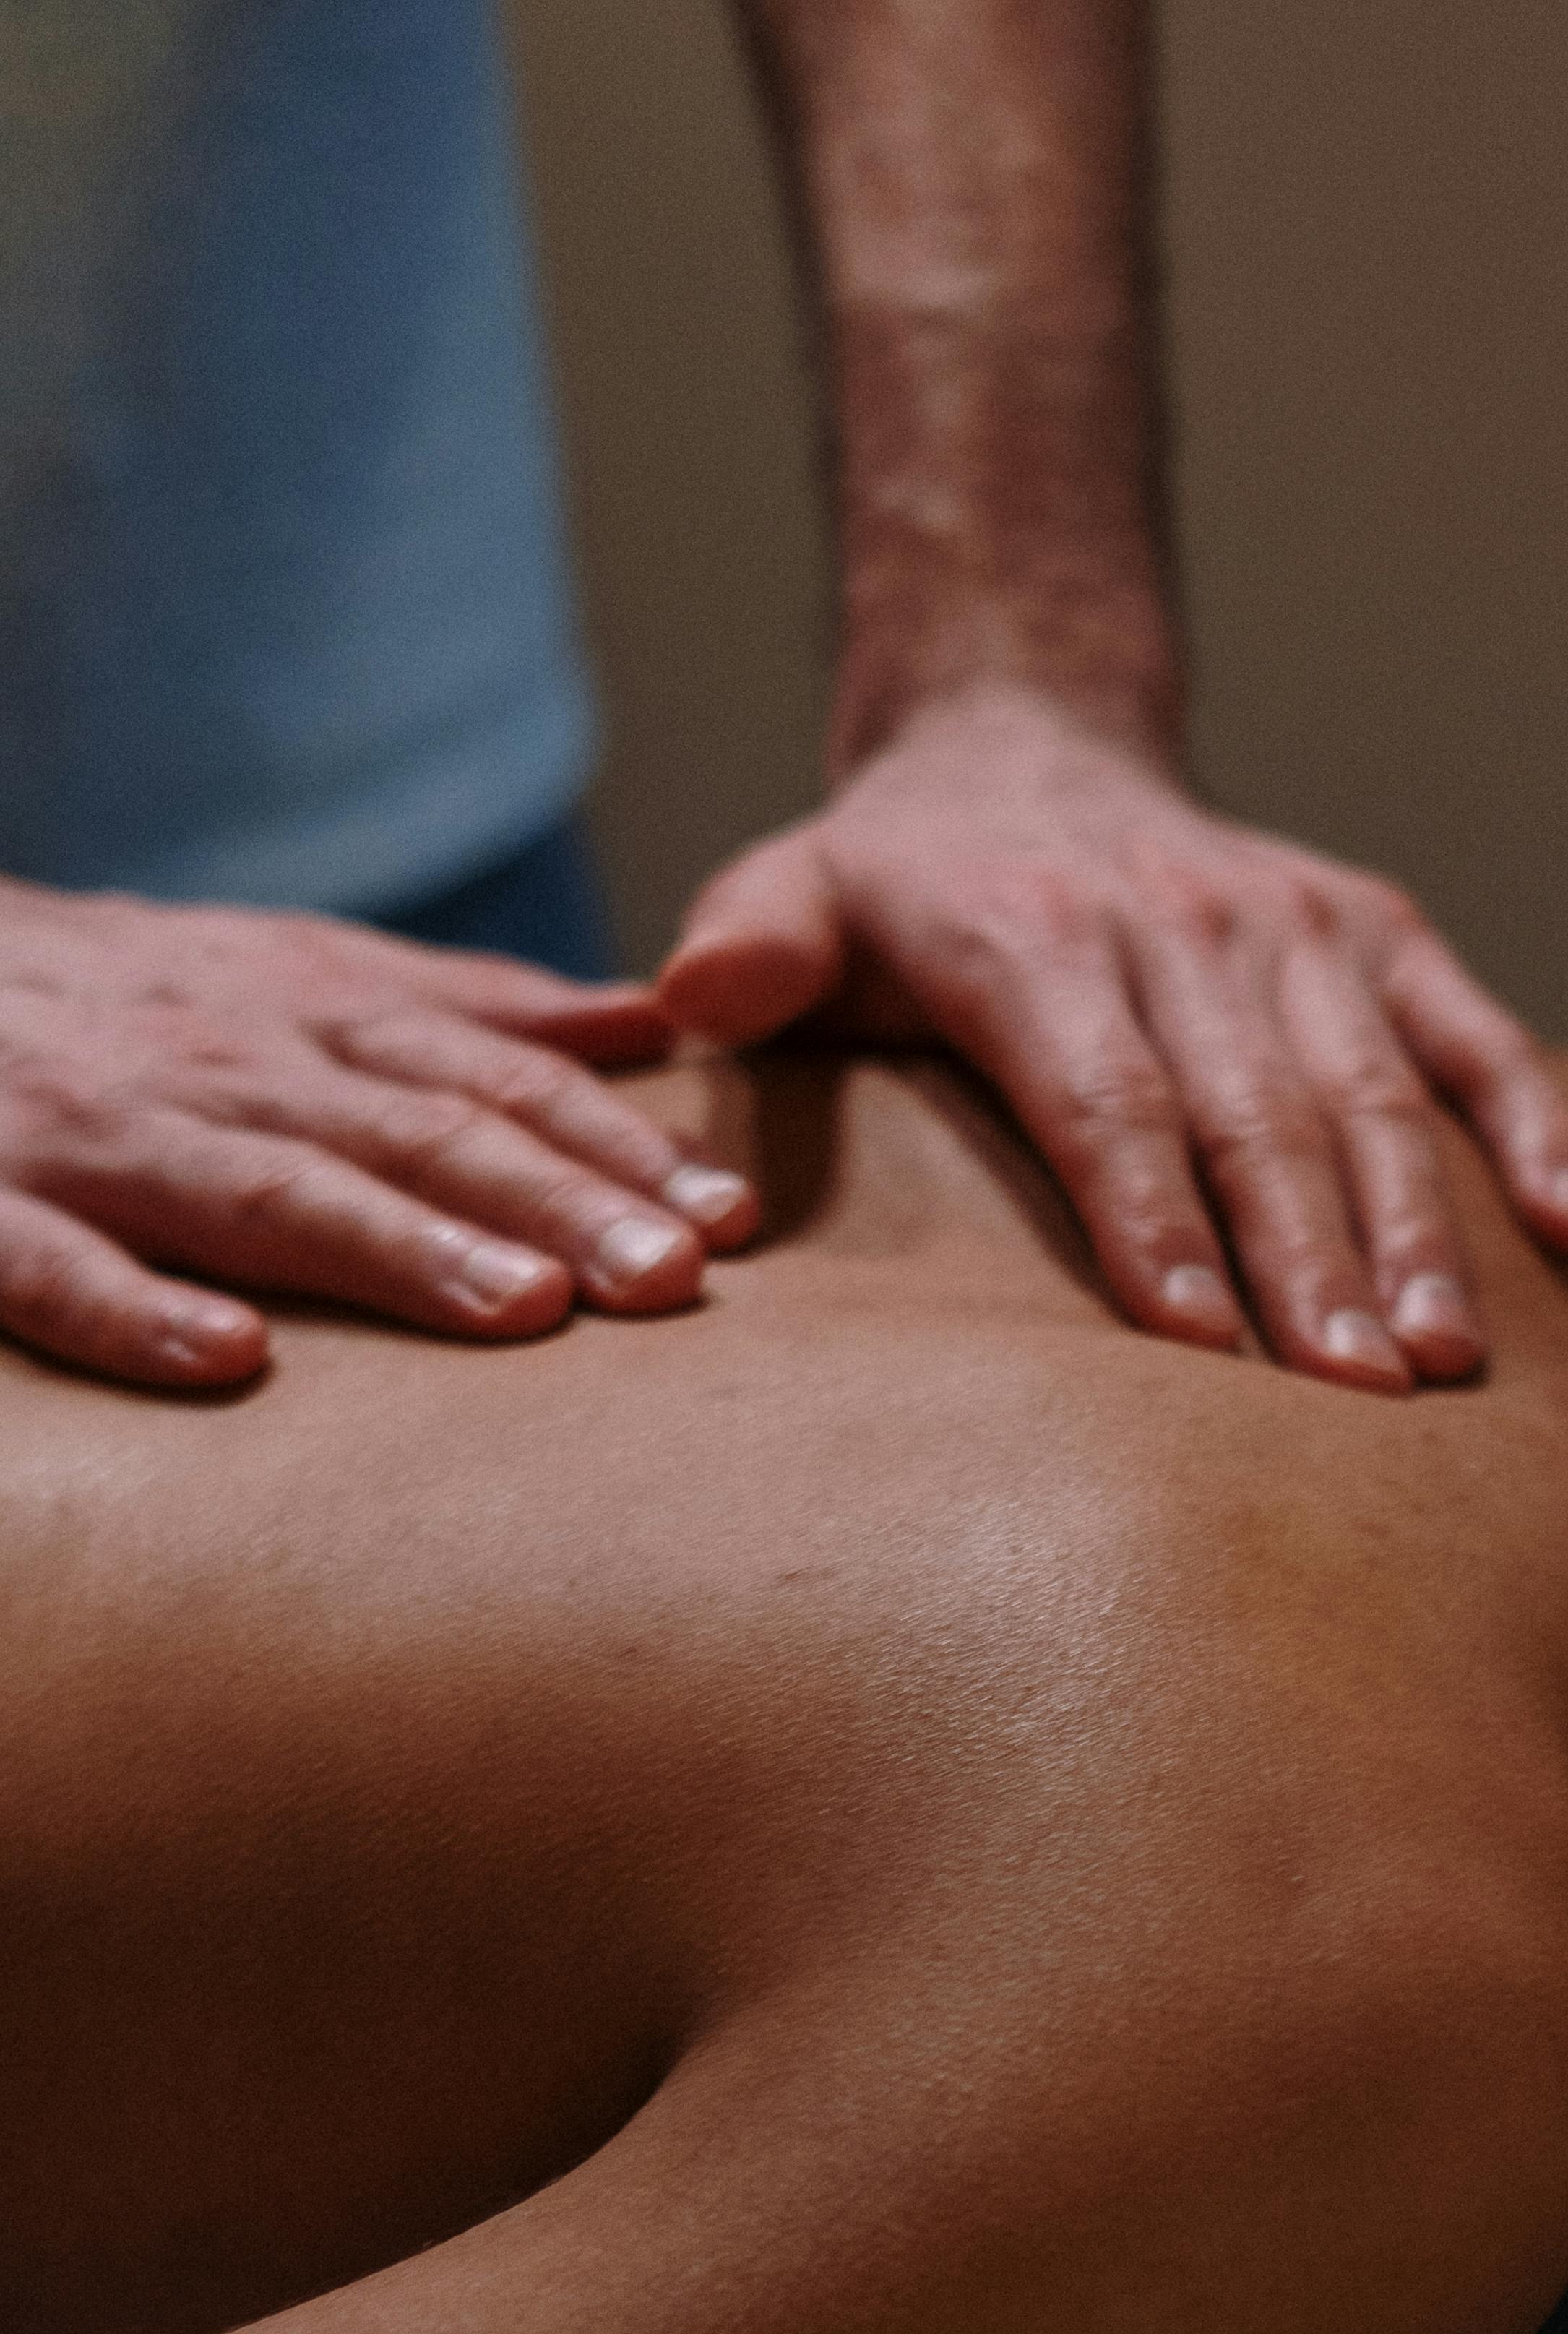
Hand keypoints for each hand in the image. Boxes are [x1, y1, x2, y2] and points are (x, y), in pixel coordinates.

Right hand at [0, 883, 759, 1391]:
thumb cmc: (119, 999)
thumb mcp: (294, 971)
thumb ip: (467, 1005)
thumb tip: (649, 1017)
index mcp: (305, 1014)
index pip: (491, 1076)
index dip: (615, 1145)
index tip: (733, 1218)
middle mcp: (223, 1065)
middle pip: (412, 1131)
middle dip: (553, 1202)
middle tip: (676, 1278)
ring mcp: (101, 1136)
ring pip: (268, 1190)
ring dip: (398, 1249)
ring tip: (521, 1311)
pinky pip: (57, 1266)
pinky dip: (139, 1312)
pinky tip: (231, 1363)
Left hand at [659, 685, 1567, 1389]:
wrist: (1024, 740)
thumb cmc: (898, 883)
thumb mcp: (794, 890)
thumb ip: (745, 946)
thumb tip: (690, 1002)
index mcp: (1035, 931)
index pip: (1107, 1098)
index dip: (1153, 1220)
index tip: (1198, 1342)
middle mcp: (1180, 919)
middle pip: (1253, 1114)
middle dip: (1307, 1261)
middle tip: (1353, 1397)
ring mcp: (1294, 924)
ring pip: (1366, 1091)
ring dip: (1414, 1229)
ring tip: (1441, 1361)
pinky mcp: (1378, 927)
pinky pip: (1471, 1033)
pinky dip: (1529, 1125)